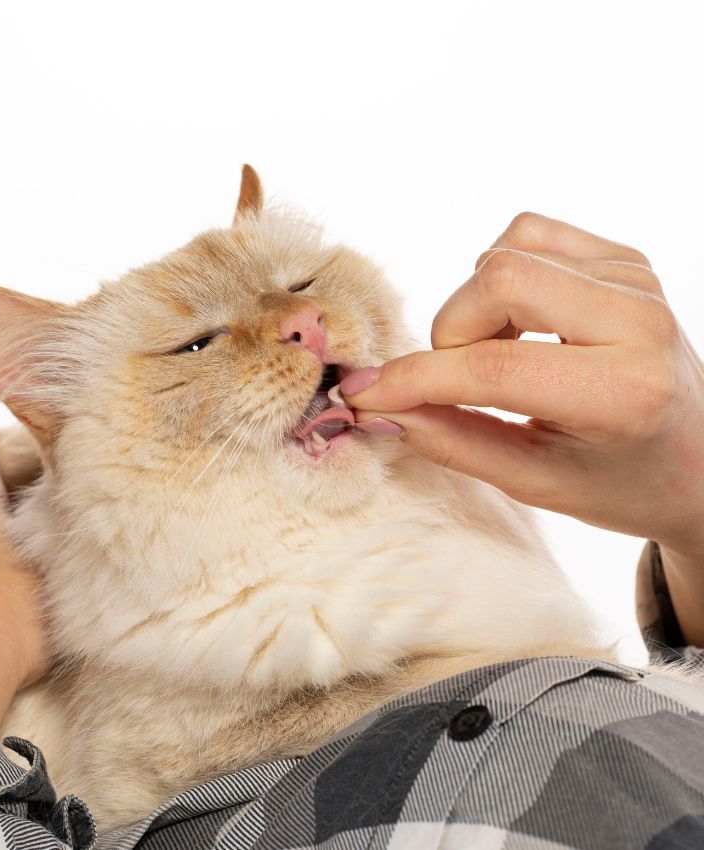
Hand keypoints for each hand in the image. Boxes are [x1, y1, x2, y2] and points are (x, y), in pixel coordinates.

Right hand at [342, 214, 703, 643]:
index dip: (415, 379)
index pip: (494, 368)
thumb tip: (384, 404)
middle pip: (499, 280)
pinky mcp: (624, 259)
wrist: (696, 458)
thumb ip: (453, 441)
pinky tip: (518, 323)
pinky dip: (500, 278)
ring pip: (506, 252)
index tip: (368, 393)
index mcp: (622, 393)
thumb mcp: (535, 482)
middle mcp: (638, 321)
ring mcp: (635, 280)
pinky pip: (527, 237)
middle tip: (459, 378)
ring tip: (499, 355)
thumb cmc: (621, 481)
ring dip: (475, 308)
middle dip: (451, 333)